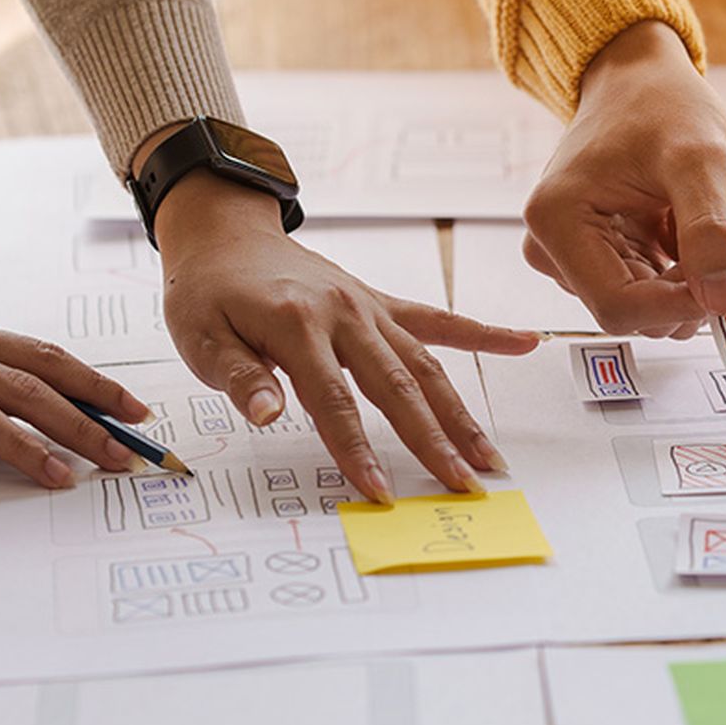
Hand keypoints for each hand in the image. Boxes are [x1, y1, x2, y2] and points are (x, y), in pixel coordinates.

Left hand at [151, 171, 538, 499]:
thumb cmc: (208, 291)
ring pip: (426, 365)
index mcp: (297, 324)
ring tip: (488, 456)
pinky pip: (439, 321)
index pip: (334, 402)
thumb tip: (267, 415)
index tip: (380, 491)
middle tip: (463, 484)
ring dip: (460, 413)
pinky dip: (483, 334)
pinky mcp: (381, 304)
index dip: (358, 450)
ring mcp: (369, 308)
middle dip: (434, 441)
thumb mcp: (200, 336)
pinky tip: (525, 343)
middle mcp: (344, 313)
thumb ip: (239, 377)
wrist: (224, 233)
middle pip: (398, 387)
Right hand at [522, 20, 725, 334]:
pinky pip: (648, 289)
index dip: (679, 308)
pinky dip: (683, 267)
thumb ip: (709, 232)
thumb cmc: (662, 106)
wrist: (640, 80)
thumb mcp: (699, 161)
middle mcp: (550, 247)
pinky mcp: (595, 257)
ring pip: (645, 307)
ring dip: (690, 274)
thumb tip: (723, 303)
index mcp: (556, 222)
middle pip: (632, 314)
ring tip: (711, 214)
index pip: (618, 309)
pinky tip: (691, 221)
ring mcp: (570, 256)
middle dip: (689, 286)